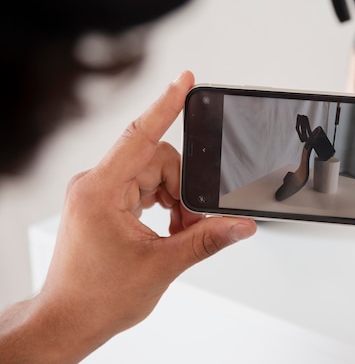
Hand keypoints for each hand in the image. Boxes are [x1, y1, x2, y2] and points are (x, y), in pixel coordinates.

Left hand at [0, 71, 256, 363]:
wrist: (68, 320)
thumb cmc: (96, 298)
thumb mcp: (162, 266)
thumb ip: (206, 240)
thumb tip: (240, 225)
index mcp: (101, 192)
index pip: (140, 136)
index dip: (166, 105)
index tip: (184, 81)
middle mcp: (95, 185)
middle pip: (157, 160)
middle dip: (181, 190)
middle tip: (188, 225)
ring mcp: (97, 193)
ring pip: (152, 174)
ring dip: (173, 199)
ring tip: (175, 233)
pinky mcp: (102, 202)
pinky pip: (141, 186)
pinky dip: (161, 203)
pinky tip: (166, 228)